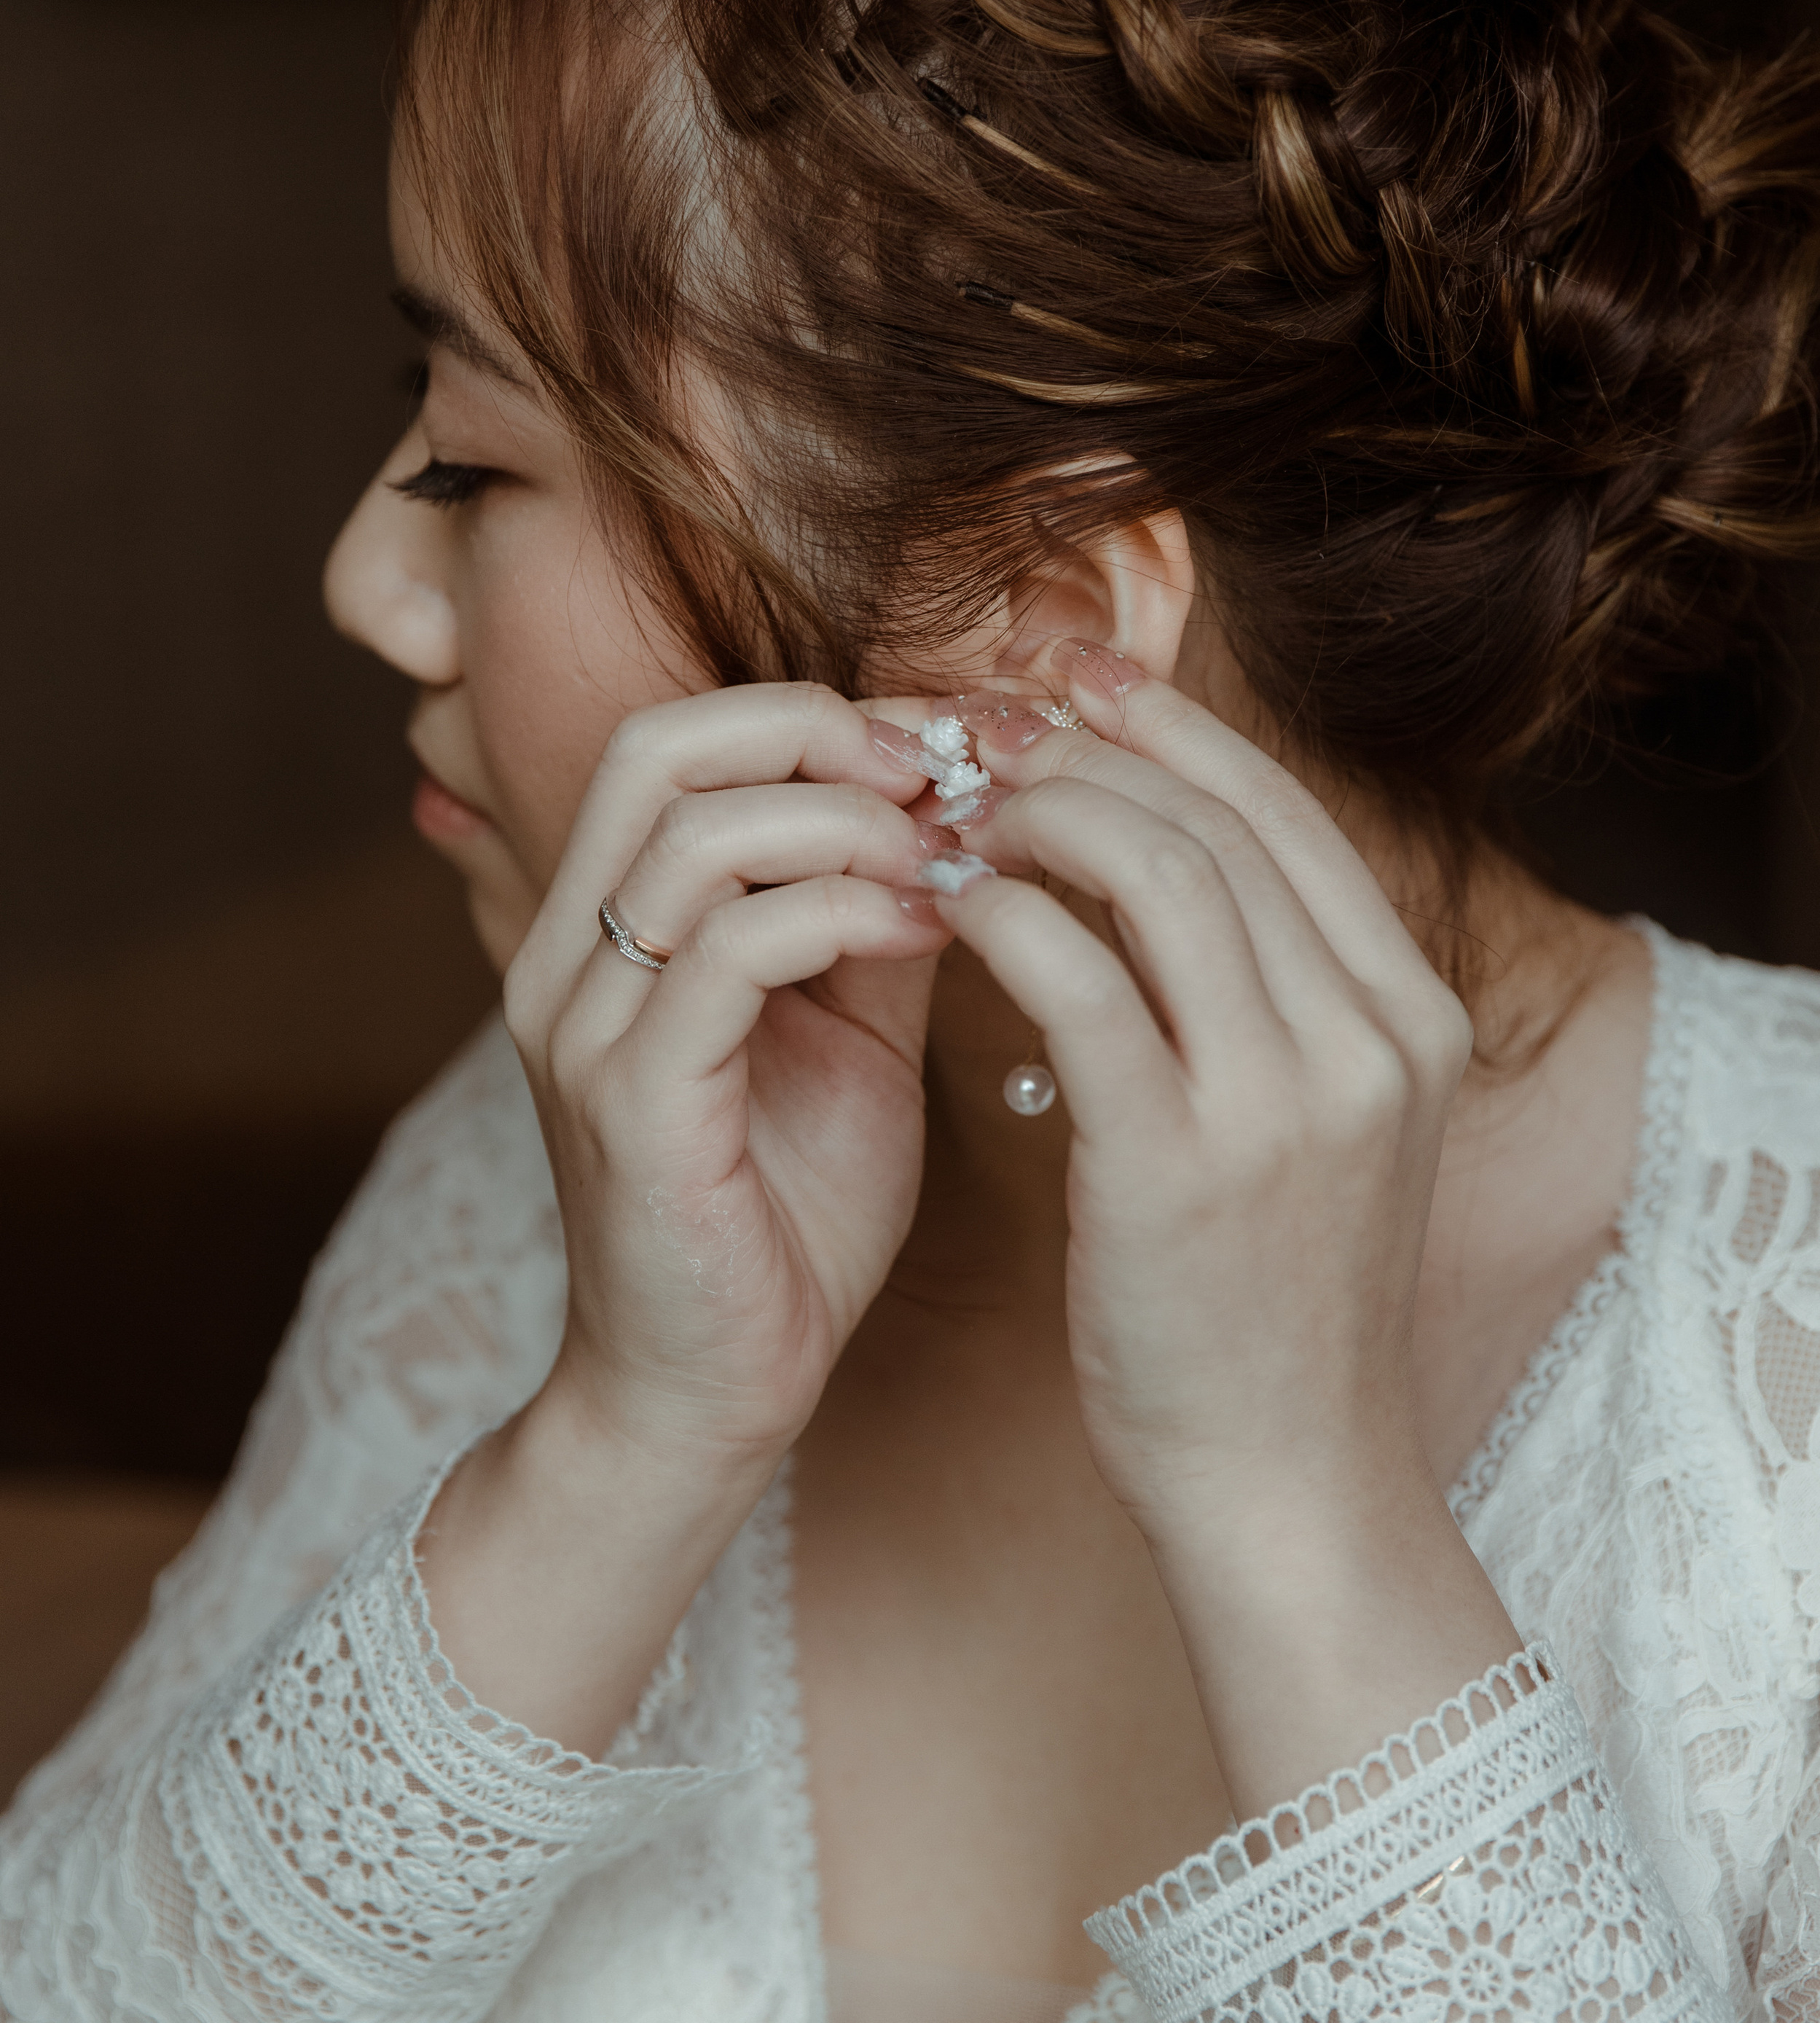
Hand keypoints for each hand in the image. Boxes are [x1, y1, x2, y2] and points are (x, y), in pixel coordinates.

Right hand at [504, 680, 952, 1477]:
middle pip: (657, 750)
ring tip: (946, 860)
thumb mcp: (848, 1033)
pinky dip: (844, 915)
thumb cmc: (782, 1215)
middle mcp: (566, 960)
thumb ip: (876, 916)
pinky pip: (732, 953)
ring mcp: (586, 1029)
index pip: (671, 743)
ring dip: (847, 825)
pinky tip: (928, 933)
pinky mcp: (630, 1103)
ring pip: (696, 837)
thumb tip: (960, 809)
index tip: (934, 750)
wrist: (713, 1396)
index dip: (808, 717)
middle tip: (935, 777)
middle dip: (813, 733)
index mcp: (604, 928)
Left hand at [927, 648, 1520, 1809]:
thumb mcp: (1322, 1129)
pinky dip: (1004, 916)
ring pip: (1158, 871)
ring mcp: (1286, 1100)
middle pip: (1221, 820)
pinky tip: (948, 901)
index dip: (1172, 727)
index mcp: (1412, 1016)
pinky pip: (1079, 980)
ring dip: (1041, 815)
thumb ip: (1272, 998)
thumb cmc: (1275, 1305)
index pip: (1287, 814)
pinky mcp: (1180, 1163)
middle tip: (985, 719)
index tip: (1077, 678)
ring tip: (956, 805)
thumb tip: (1159, 859)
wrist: (1289, 1485)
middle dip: (1090, 746)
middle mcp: (1370, 1038)